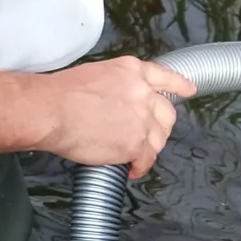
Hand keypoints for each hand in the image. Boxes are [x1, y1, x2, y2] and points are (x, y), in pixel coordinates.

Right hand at [35, 55, 196, 178]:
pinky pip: (147, 159)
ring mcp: (142, 118)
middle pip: (167, 113)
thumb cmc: (61, 94)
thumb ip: (116, 86)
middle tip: (150, 137)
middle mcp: (142, 92)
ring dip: (149, 149)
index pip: (164, 76)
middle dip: (161, 127)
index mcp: (132, 71)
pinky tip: (132, 170)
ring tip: (135, 156)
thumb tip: (116, 102)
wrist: (51, 110)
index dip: (179, 85)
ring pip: (159, 138)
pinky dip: (140, 167)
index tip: (189, 90)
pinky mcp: (136, 142)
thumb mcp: (95, 74)